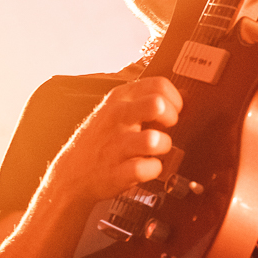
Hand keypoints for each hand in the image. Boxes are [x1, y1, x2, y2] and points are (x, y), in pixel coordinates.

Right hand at [45, 76, 181, 203]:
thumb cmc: (101, 139)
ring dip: (163, 146)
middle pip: (157, 104)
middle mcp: (118, 117)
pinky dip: (153, 170)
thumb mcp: (117, 110)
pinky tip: (146, 166)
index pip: (159, 84)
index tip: (173, 111)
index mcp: (120, 98)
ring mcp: (116, 145)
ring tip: (154, 149)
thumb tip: (185, 96)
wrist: (72, 173)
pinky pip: (149, 168)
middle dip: (171, 117)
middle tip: (165, 128)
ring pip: (154, 139)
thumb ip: (147, 100)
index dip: (174, 99)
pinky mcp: (117, 172)